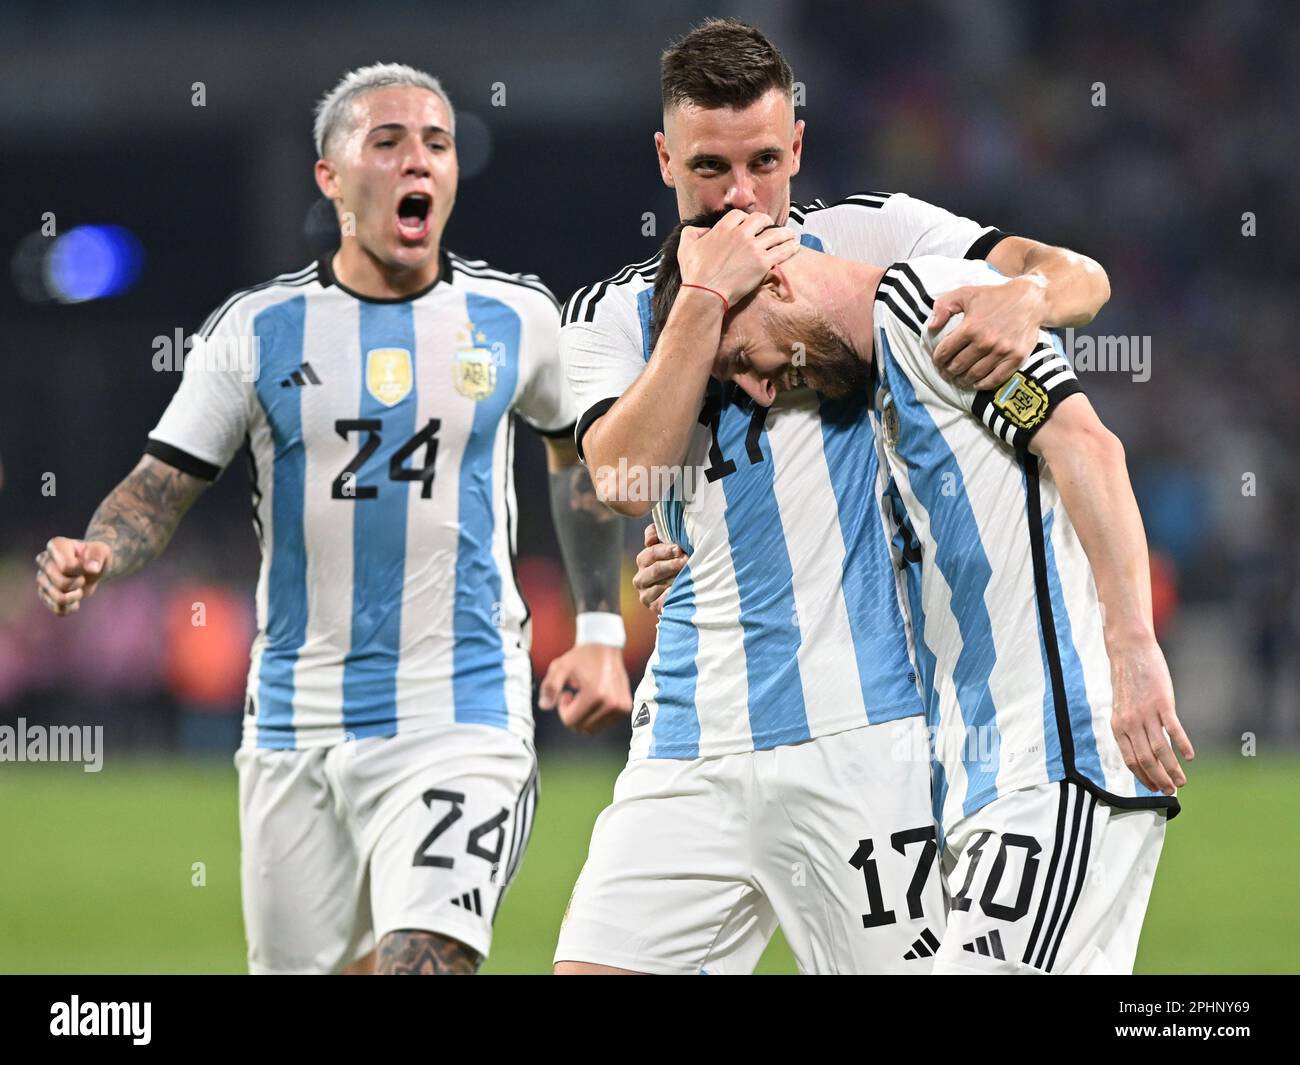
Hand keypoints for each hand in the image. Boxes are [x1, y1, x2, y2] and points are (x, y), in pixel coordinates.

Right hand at [35, 537, 112, 615]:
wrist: (92, 567)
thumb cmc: (95, 556)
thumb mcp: (102, 551)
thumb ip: (97, 558)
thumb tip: (92, 569)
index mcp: (55, 546)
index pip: (67, 567)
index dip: (81, 570)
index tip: (85, 564)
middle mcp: (43, 561)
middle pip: (61, 584)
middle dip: (79, 583)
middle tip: (83, 577)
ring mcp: (41, 578)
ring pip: (58, 598)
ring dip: (75, 597)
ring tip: (79, 589)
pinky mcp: (44, 594)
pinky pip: (57, 609)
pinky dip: (71, 608)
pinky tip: (75, 601)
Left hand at [538, 643, 632, 734]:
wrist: (605, 646)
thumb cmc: (581, 657)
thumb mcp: (560, 667)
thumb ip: (550, 687)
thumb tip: (544, 706)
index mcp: (596, 694)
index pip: (571, 721)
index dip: (563, 710)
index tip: (565, 694)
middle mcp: (612, 703)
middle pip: (582, 727)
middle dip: (573, 714)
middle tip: (574, 695)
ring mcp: (621, 707)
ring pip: (593, 728)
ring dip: (584, 716)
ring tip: (584, 696)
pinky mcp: (625, 707)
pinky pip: (604, 723)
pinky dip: (595, 715)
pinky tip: (594, 698)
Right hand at [632, 522, 687, 615]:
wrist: (685, 589)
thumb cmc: (677, 560)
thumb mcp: (668, 542)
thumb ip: (655, 532)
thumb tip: (648, 541)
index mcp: (643, 560)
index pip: (651, 552)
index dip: (666, 550)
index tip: (680, 549)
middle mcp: (641, 578)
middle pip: (655, 569)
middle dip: (672, 564)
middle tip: (686, 561)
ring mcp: (646, 594)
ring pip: (657, 586)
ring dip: (673, 579)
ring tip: (687, 575)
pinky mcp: (654, 607)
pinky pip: (662, 602)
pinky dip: (671, 596)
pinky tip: (682, 590)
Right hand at [676, 209, 798, 307]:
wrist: (706, 294)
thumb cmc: (694, 274)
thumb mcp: (685, 247)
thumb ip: (692, 233)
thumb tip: (703, 231)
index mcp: (723, 228)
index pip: (739, 215)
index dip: (745, 219)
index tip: (748, 224)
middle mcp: (740, 234)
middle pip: (760, 219)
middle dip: (766, 222)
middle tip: (770, 227)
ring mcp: (753, 248)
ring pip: (775, 233)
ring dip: (784, 233)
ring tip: (790, 235)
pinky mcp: (763, 263)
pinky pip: (782, 250)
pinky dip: (790, 246)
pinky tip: (795, 246)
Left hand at [928, 275, 1047, 388]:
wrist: (1030, 300)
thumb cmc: (994, 296)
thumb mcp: (965, 293)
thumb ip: (943, 307)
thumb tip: (931, 327)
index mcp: (971, 327)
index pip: (945, 351)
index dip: (937, 359)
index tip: (937, 361)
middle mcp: (986, 341)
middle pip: (958, 366)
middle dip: (948, 372)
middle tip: (946, 373)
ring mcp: (1002, 351)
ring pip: (974, 375)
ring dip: (962, 380)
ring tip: (958, 379)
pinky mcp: (1016, 358)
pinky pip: (995, 379)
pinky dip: (982, 384)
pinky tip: (976, 383)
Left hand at [1108, 635, 1193, 794]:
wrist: (1129, 651)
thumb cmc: (1127, 680)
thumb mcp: (1122, 707)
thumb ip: (1130, 728)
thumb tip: (1142, 750)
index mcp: (1118, 726)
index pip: (1130, 761)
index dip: (1143, 778)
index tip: (1154, 789)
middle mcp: (1130, 723)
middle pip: (1146, 760)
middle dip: (1159, 779)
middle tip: (1171, 792)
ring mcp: (1146, 713)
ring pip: (1160, 750)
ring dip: (1172, 768)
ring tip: (1182, 781)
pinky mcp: (1162, 703)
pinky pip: (1173, 729)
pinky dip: (1182, 745)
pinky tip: (1189, 757)